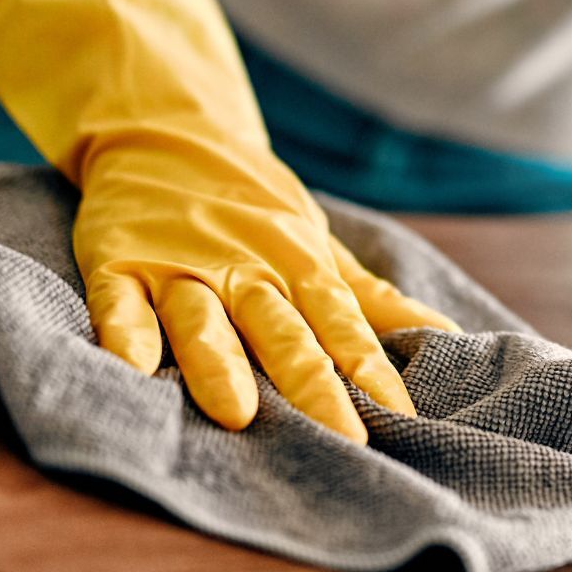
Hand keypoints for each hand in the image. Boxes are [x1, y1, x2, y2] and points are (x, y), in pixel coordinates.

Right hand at [0, 0, 458, 435]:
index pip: (343, 325)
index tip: (403, 420)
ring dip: (220, 364)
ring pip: (203, 319)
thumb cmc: (255, 209)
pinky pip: (121, 302)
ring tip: (237, 413)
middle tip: (342, 438)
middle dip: (312, 385)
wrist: (167, 132)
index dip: (372, 371)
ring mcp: (180, 266)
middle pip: (282, 333)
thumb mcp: (318, 248)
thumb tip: (450, 337)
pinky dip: (125, 332)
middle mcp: (244, 269)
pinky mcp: (120, 262)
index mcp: (297, 267)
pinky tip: (130, 370)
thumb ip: (373, 300)